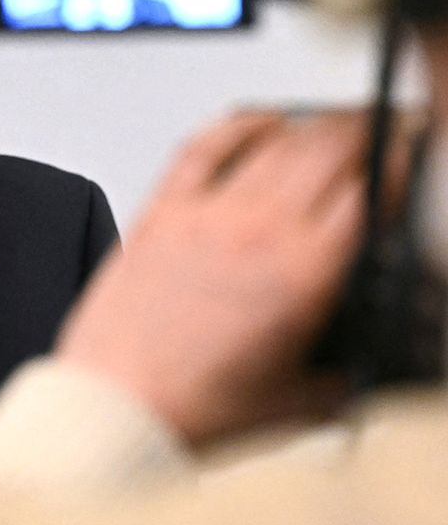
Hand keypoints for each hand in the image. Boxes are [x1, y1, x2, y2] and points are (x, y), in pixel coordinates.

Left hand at [56, 110, 396, 445]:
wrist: (118, 403)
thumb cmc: (191, 405)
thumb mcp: (296, 401)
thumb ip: (340, 378)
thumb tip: (357, 371)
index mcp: (303, 275)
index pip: (369, 192)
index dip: (396, 164)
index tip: (405, 158)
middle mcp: (257, 232)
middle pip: (327, 150)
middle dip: (365, 131)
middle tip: (380, 128)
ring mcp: (206, 216)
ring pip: (275, 142)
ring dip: (313, 123)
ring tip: (334, 122)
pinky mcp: (160, 212)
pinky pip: (202, 147)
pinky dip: (237, 124)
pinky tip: (258, 119)